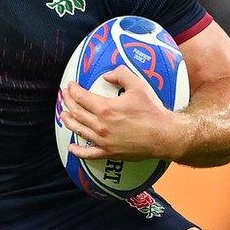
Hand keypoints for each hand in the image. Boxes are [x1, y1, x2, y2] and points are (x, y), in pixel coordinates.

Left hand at [61, 66, 180, 160]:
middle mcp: (100, 125)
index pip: (80, 97)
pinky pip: (89, 154)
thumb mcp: (138, 86)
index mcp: (105, 108)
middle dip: (67, 102)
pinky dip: (78, 151)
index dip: (72, 90)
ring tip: (63, 114)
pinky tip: (71, 147)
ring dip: (68, 121)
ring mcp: (103, 141)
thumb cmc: (152, 112)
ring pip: (78, 130)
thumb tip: (106, 76)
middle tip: (64, 96)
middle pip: (76, 112)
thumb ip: (121, 75)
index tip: (70, 85)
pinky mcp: (109, 152)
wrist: (165, 136)